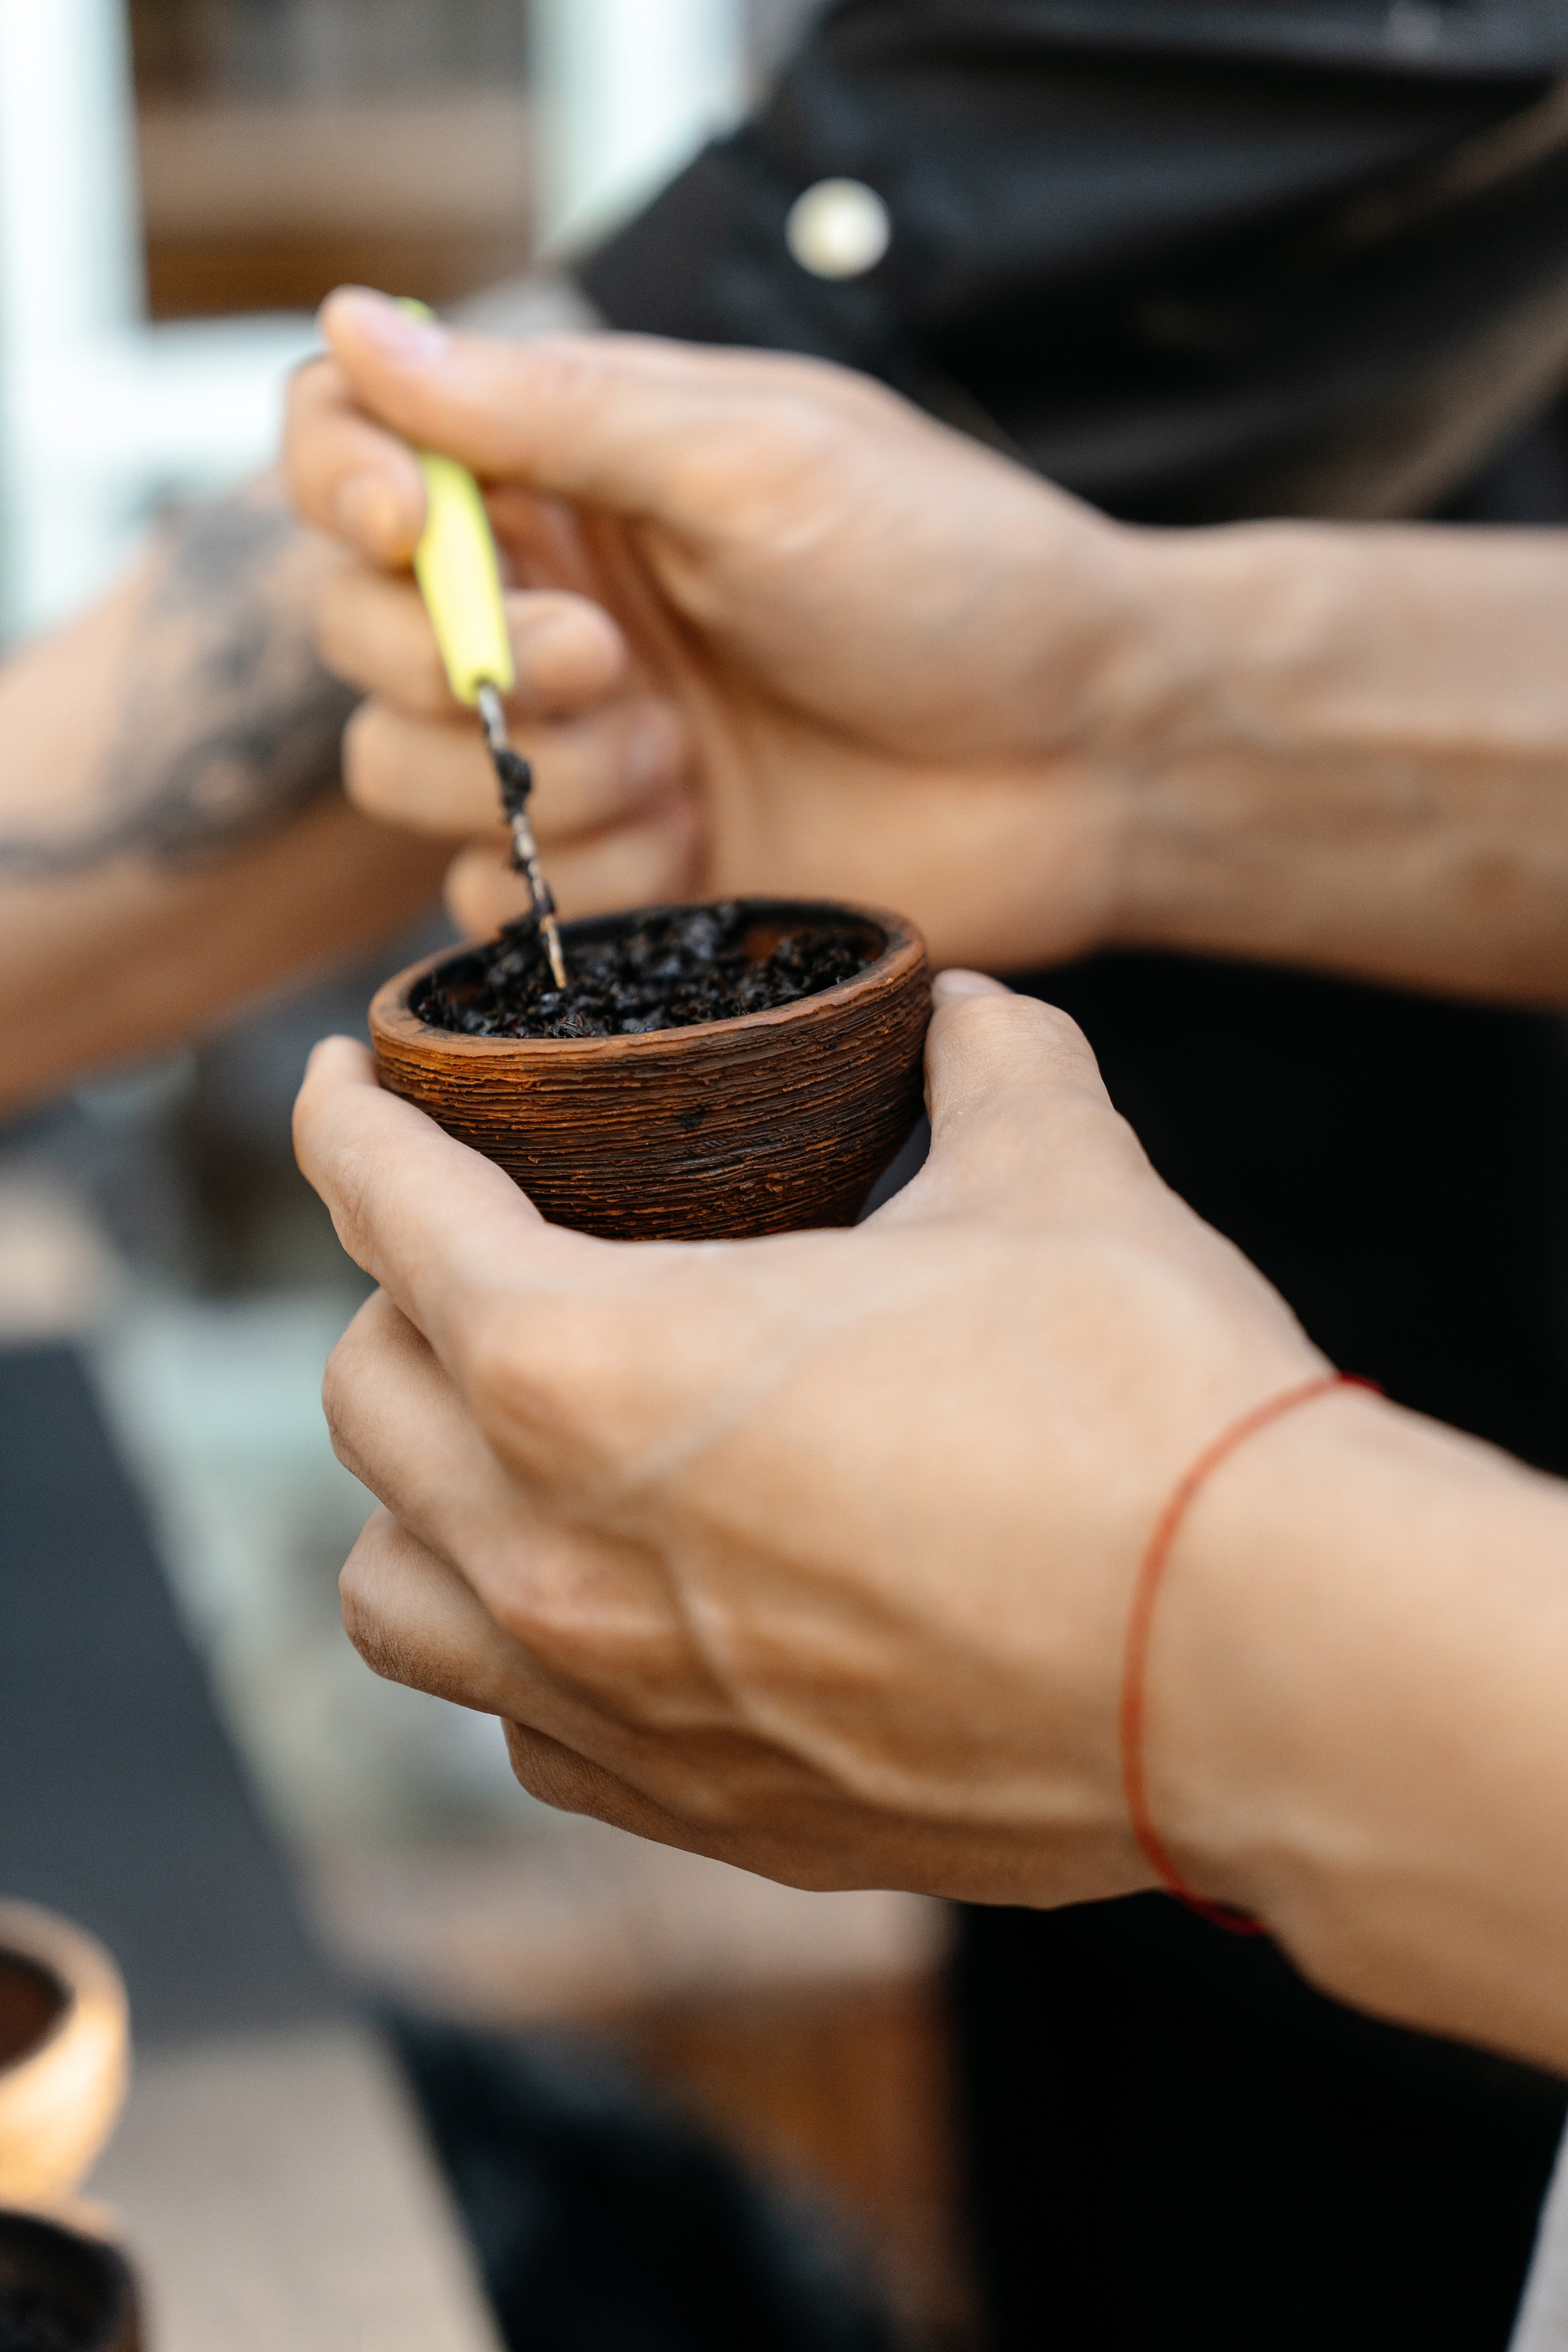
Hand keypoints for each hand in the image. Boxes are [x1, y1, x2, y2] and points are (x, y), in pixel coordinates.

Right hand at [285, 289, 1162, 968]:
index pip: (359, 445)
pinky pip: (487, 901)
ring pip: (404, 770)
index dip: (341, 482)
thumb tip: (346, 314)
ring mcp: (577, 748)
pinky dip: (574, 884)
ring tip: (681, 761)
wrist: (1084, 759)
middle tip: (607, 663)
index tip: (402, 524)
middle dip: (455, 656)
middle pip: (356, 626)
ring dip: (534, 778)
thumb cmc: (956, 578)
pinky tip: (691, 848)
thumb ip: (553, 411)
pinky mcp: (617, 875)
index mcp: (577, 474)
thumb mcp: (758, 460)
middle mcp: (554, 604)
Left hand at [292, 974, 1323, 1907]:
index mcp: (588, 1362)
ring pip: (395, 1594)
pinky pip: (525, 1731)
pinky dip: (523, 1652)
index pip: (393, 1215)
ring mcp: (617, 1703)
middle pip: (365, 1400)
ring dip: (416, 1498)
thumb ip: (989, 1069)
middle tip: (470, 1256)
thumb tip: (970, 1018)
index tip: (335, 1090)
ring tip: (496, 1448)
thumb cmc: (1140, 1407)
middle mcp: (555, 1550)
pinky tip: (606, 1604)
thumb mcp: (1056, 1180)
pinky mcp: (707, 1810)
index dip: (346, 1129)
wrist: (1263, 1664)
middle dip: (391, 1301)